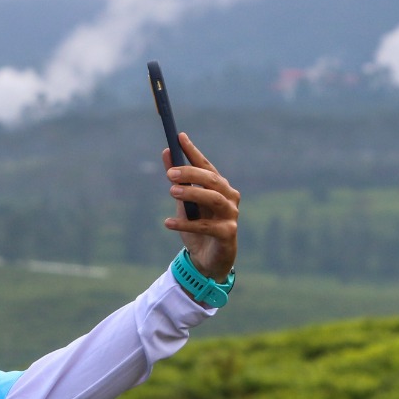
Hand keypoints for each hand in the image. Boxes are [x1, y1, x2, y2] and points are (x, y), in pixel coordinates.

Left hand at [164, 133, 238, 282]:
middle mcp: (229, 197)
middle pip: (213, 180)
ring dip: (192, 193)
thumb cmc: (197, 228)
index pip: (206, 165)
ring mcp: (231, 215)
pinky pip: (207, 226)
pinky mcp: (228, 234)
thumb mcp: (184, 202)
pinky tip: (168, 222)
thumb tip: (166, 152)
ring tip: (171, 191)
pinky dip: (186, 223)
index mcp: (220, 187)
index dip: (193, 151)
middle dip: (191, 173)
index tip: (179, 137)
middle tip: (170, 174)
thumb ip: (178, 179)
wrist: (207, 260)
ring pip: (213, 199)